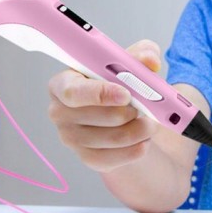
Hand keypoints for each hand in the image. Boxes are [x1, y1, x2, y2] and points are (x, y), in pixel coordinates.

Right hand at [48, 39, 160, 172]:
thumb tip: (151, 61)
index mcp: (63, 82)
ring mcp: (71, 138)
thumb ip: (142, 54)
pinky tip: (144, 138)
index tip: (126, 94)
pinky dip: (136, 148)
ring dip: (139, 130)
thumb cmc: (118, 80)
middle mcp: (60, 112)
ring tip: (150, 121)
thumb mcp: (131, 61)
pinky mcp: (86, 158)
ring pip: (112, 138)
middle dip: (129, 112)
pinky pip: (115, 158)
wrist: (120, 111)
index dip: (100, 94)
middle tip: (147, 106)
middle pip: (97, 116)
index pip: (72, 92)